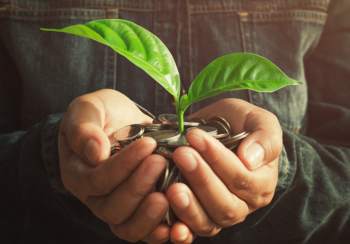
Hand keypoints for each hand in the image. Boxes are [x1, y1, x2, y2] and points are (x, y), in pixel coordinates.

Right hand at [58, 89, 170, 242]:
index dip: (123, 165)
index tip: (148, 144)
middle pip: (113, 208)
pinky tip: (178, 224)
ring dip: (149, 215)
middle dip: (138, 187)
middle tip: (160, 162)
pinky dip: (160, 230)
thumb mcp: (88, 108)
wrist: (123, 121)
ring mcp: (117, 208)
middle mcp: (95, 197)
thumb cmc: (104, 113)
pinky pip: (146, 231)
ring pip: (128, 227)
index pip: (98, 179)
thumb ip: (84, 127)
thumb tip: (95, 152)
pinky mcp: (138, 212)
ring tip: (168, 195)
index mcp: (78, 173)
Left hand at [166, 98, 281, 242]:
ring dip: (189, 207)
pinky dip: (181, 232)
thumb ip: (265, 138)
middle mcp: (242, 205)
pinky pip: (191, 231)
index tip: (195, 137)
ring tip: (172, 188)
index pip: (241, 177)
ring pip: (207, 222)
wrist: (219, 130)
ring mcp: (219, 215)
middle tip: (181, 155)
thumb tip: (250, 159)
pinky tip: (171, 226)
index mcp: (260, 183)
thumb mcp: (258, 121)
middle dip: (201, 180)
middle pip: (224, 204)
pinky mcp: (199, 219)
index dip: (217, 159)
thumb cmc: (239, 125)